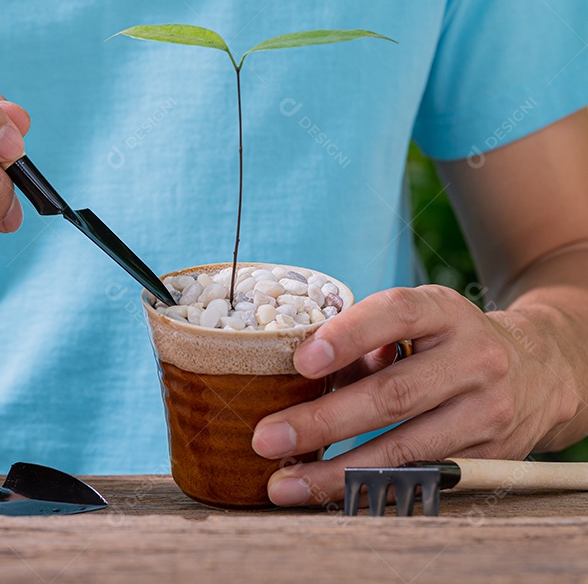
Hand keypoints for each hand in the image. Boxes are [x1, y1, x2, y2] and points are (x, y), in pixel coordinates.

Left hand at [250, 285, 580, 505]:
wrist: (538, 371)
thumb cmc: (446, 342)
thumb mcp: (416, 322)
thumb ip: (362, 343)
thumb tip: (288, 376)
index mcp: (445, 311)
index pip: (397, 314)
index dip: (348, 336)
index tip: (301, 361)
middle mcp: (474, 358)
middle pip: (393, 394)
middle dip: (323, 422)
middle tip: (268, 438)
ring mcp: (486, 411)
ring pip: (405, 448)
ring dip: (337, 470)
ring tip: (285, 481)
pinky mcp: (489, 455)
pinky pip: (420, 476)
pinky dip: (369, 487)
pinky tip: (328, 493)